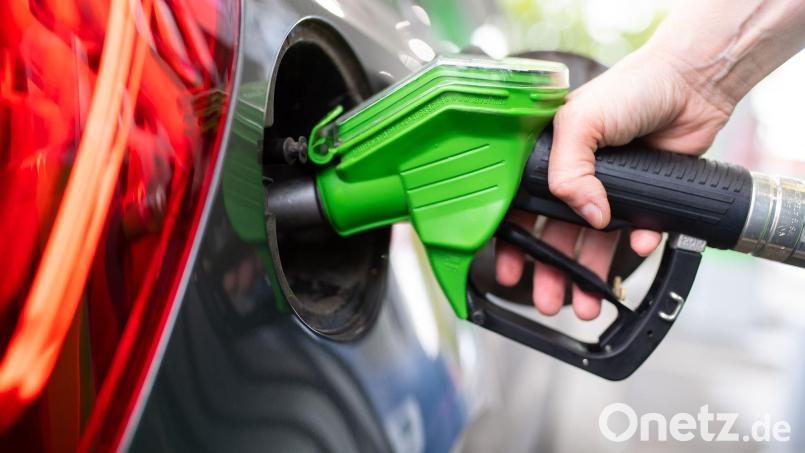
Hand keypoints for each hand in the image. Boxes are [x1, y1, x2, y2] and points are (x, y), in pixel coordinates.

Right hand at [496, 44, 733, 319]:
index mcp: (545, 158)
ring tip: (587, 302)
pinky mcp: (641, 197)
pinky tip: (637, 248)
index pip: (519, 208)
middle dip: (550, 272)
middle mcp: (574, 177)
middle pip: (553, 236)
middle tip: (549, 301)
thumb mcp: (580, 121)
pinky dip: (636, 245)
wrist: (690, 85)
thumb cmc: (631, 88)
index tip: (510, 271)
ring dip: (587, 274)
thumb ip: (568, 172)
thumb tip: (587, 216)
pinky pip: (634, 233)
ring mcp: (607, 189)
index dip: (513, 242)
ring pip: (591, 243)